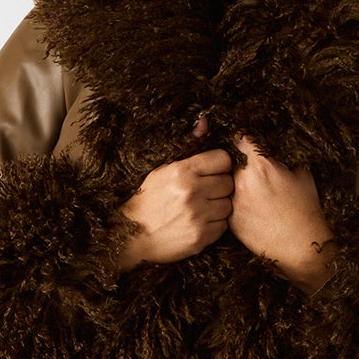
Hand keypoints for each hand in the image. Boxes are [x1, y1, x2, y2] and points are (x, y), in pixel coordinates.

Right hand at [116, 113, 233, 268]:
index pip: (223, 159)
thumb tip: (205, 121)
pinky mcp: (200, 237)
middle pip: (228, 183)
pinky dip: (214, 226)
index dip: (219, 165)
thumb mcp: (161, 169)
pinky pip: (222, 226)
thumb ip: (187, 147)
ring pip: (227, 205)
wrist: (131, 236)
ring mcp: (197, 216)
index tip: (210, 172)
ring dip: (218, 207)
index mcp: (182, 171)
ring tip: (201, 209)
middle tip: (204, 193)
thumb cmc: (147, 200)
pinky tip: (199, 223)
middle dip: (219, 187)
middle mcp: (191, 192)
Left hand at [226, 132, 336, 293]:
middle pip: (231, 165)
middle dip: (239, 167)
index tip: (242, 142)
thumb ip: (284, 161)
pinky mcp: (231, 221)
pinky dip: (236, 207)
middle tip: (251, 175)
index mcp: (261, 165)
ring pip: (227, 187)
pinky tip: (252, 212)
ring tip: (253, 197)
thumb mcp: (302, 175)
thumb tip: (275, 156)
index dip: (243, 140)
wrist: (300, 245)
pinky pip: (228, 207)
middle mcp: (243, 181)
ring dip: (235, 188)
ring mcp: (234, 203)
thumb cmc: (305, 210)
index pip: (241, 140)